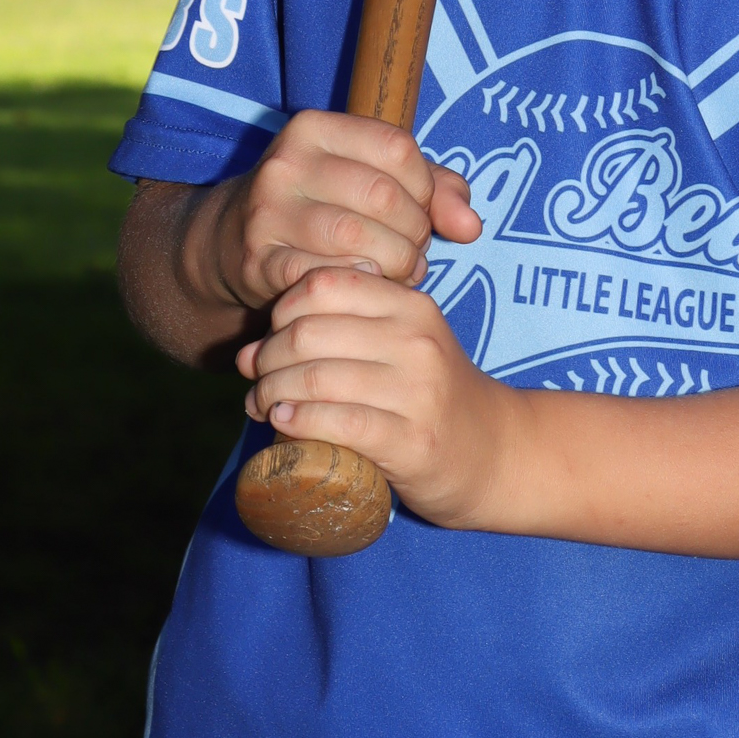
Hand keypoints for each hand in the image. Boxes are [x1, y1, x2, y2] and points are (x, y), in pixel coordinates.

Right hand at [222, 111, 480, 313]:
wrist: (232, 242)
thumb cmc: (323, 204)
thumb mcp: (374, 177)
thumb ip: (436, 189)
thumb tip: (470, 227)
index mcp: (314, 127)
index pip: (399, 148)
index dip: (425, 188)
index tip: (419, 211)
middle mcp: (285, 162)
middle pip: (384, 196)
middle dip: (414, 233)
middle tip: (412, 252)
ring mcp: (267, 212)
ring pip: (359, 239)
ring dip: (393, 264)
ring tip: (396, 271)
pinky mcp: (258, 261)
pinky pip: (328, 276)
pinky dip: (359, 285)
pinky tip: (365, 285)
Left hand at [237, 266, 512, 526]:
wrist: (495, 452)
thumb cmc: (430, 396)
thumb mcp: (398, 345)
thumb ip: (334, 334)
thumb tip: (243, 352)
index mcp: (412, 306)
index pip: (324, 285)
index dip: (281, 310)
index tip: (271, 338)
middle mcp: (417, 341)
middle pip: (308, 331)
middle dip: (267, 357)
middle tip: (255, 380)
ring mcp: (417, 392)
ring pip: (315, 378)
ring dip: (271, 393)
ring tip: (262, 406)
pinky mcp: (412, 441)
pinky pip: (337, 422)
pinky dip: (297, 422)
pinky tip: (282, 423)